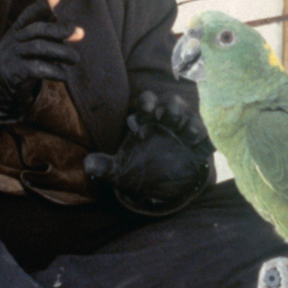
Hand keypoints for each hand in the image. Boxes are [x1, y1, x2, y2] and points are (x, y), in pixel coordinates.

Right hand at [0, 0, 83, 124]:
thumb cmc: (18, 62)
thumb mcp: (28, 42)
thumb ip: (44, 22)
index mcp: (16, 31)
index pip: (29, 14)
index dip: (42, 5)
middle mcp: (12, 41)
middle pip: (37, 30)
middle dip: (59, 29)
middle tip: (79, 33)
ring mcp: (11, 56)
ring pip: (38, 47)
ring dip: (61, 52)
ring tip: (75, 59)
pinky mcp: (14, 73)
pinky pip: (35, 68)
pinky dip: (53, 70)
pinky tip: (64, 75)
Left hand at [84, 92, 214, 215]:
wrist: (167, 187)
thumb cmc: (143, 170)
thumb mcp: (122, 171)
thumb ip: (105, 166)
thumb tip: (87, 164)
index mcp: (146, 120)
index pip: (146, 102)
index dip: (146, 105)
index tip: (141, 125)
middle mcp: (165, 120)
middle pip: (169, 100)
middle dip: (167, 107)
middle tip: (163, 120)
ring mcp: (183, 128)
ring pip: (185, 109)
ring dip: (182, 116)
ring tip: (180, 132)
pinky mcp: (198, 140)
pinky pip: (200, 128)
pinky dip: (196, 133)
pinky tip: (191, 143)